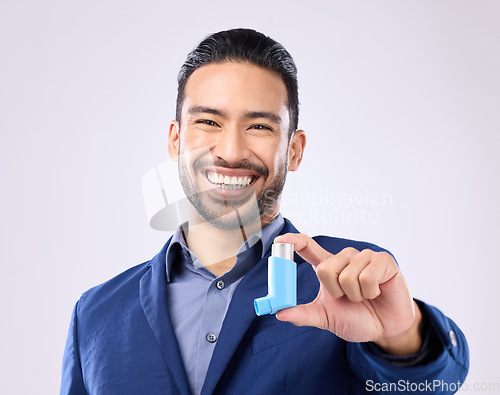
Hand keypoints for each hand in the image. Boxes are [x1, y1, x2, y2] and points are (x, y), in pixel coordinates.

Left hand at [273, 233, 422, 354]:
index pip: (308, 247)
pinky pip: (367, 276)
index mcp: (328, 266)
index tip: (280, 241)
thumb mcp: (326, 318)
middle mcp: (344, 257)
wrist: (385, 329)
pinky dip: (370, 292)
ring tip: (364, 296)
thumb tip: (279, 313)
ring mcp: (364, 257)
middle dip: (335, 292)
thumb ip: (304, 314)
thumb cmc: (356, 318)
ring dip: (355, 295)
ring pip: (347, 275)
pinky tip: (377, 292)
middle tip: (348, 299)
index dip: (294, 241)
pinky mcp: (383, 260)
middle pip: (325, 269)